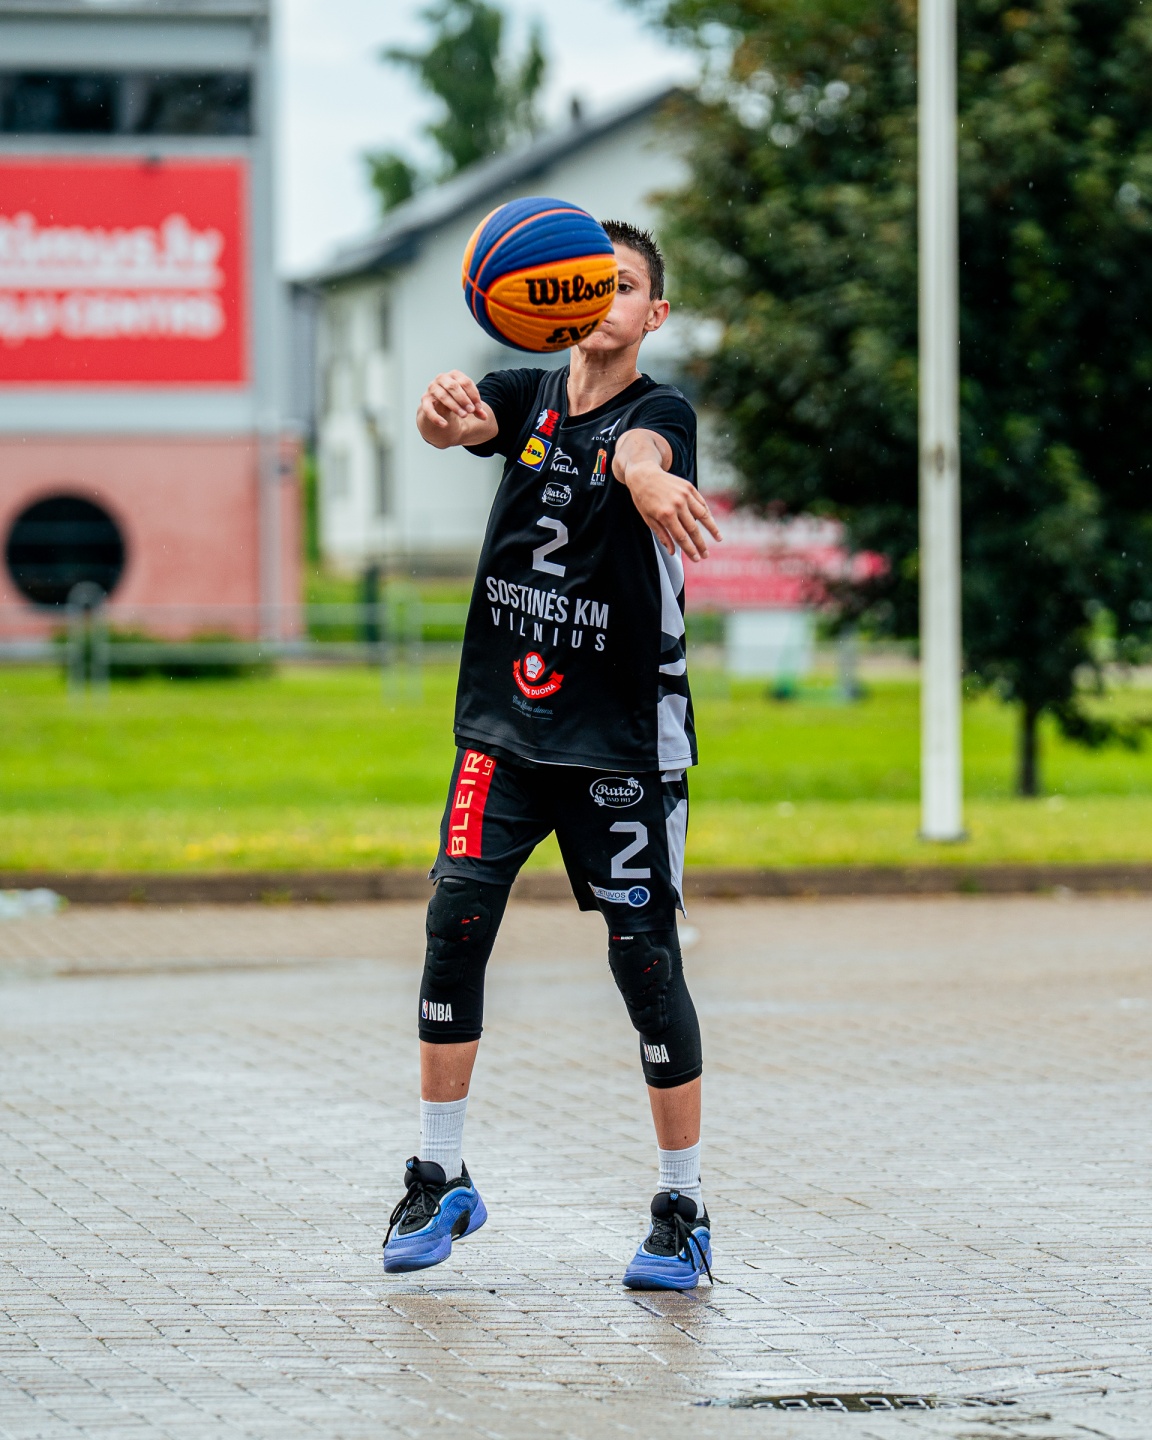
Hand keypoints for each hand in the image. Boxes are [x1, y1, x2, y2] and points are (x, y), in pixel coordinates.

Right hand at [416, 370, 495, 447]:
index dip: (473, 395)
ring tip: (464, 415)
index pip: (465, 382)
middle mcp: (442, 378)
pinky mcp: (425, 400)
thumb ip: (476, 409)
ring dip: (454, 406)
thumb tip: (485, 417)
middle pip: (453, 386)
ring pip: (443, 396)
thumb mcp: (468, 402)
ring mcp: (432, 388)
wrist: (439, 404)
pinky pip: (428, 409)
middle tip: (471, 411)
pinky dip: (436, 417)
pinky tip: (444, 425)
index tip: (478, 408)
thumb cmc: (457, 399)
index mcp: (454, 375)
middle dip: (464, 399)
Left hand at [614, 430, 721, 560]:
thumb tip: (673, 552)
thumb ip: (662, 535)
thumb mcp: (648, 519)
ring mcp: (685, 495)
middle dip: (701, 544)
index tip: (696, 559)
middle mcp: (677, 505)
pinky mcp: (689, 487)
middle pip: (693, 529)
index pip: (681, 537)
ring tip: (719, 539)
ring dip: (712, 529)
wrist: (643, 474)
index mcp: (665, 515)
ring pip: (703, 515)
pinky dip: (707, 513)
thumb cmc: (643, 499)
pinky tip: (711, 522)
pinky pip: (701, 503)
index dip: (690, 550)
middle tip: (706, 555)